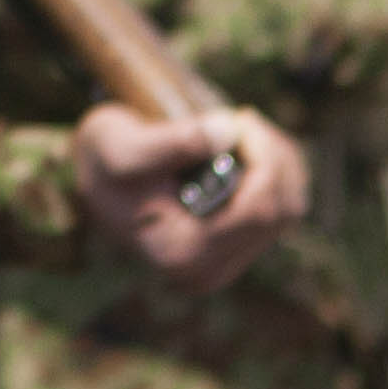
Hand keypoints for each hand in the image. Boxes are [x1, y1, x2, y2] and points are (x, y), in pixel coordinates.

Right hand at [72, 104, 307, 284]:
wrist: (97, 180)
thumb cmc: (104, 160)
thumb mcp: (121, 144)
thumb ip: (172, 142)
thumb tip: (228, 130)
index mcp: (181, 254)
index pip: (258, 212)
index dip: (265, 159)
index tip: (240, 118)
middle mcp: (208, 270)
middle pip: (282, 211)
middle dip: (274, 156)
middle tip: (241, 118)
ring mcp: (225, 263)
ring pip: (290, 209)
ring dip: (281, 163)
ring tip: (247, 130)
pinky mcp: (236, 250)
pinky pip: (283, 211)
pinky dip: (279, 174)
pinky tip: (253, 148)